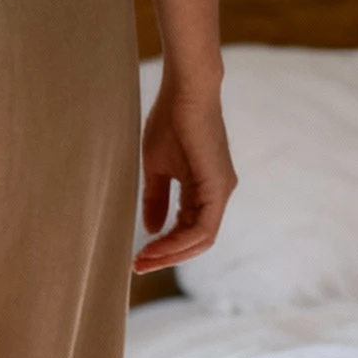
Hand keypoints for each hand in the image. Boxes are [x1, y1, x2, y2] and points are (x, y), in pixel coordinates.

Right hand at [134, 74, 235, 272]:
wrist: (185, 92)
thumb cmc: (170, 121)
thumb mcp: (157, 168)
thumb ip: (156, 199)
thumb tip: (152, 229)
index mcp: (204, 189)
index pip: (188, 231)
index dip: (164, 248)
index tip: (137, 256)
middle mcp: (218, 193)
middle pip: (197, 241)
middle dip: (167, 257)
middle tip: (138, 266)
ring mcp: (221, 190)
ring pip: (201, 239)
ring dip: (172, 253)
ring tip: (144, 259)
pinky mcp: (218, 185)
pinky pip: (203, 226)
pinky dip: (180, 240)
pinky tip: (157, 244)